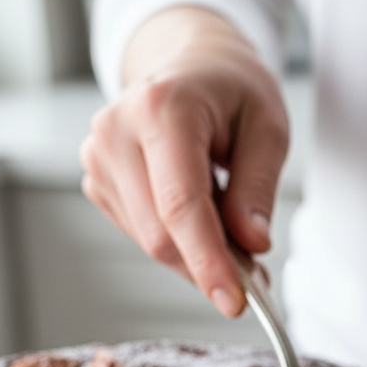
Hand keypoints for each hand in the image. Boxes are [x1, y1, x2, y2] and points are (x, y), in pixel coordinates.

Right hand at [80, 6, 288, 315]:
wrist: (193, 65)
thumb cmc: (233, 91)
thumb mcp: (268, 128)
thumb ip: (257, 188)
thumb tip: (252, 245)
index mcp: (162, 108)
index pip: (180, 204)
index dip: (207, 261)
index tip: (234, 302)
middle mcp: (117, 131)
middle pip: (161, 234)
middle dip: (210, 265)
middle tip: (254, 274)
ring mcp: (99, 157)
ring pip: (150, 242)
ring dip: (197, 255)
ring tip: (234, 232)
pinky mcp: (98, 180)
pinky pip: (142, 234)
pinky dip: (179, 243)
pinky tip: (202, 217)